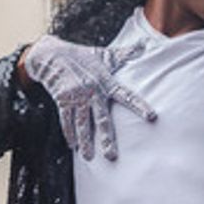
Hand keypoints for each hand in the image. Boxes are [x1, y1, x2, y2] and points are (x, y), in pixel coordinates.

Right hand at [23, 34, 156, 160]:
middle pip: (101, 118)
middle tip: (112, 156)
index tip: (152, 117)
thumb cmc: (82, 56)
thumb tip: (144, 45)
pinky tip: (73, 147)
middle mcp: (92, 91)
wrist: (52, 55)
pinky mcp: (62, 100)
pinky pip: (66, 120)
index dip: (139, 106)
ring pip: (82, 123)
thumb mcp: (104, 54)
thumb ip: (125, 54)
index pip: (126, 95)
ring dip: (85, 141)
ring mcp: (76, 97)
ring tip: (90, 158)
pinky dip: (69, 133)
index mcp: (106, 82)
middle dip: (107, 138)